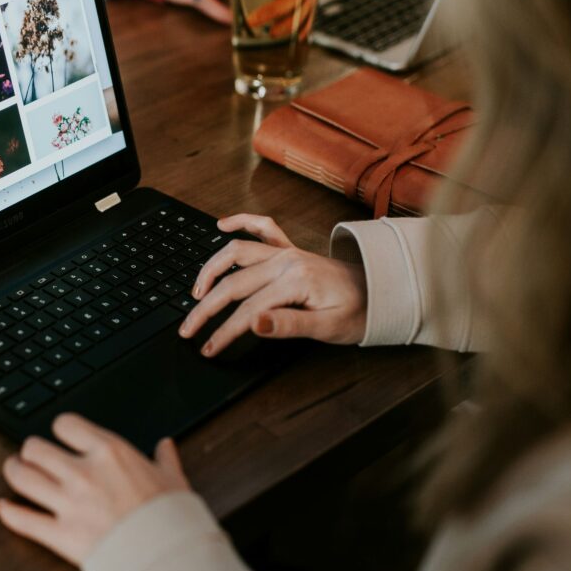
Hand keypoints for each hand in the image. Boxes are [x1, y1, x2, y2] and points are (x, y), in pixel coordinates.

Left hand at [0, 413, 189, 564]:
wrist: (168, 558)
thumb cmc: (173, 518)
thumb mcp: (174, 481)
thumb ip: (165, 460)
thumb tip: (165, 446)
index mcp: (109, 453)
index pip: (66, 424)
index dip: (60, 428)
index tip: (62, 435)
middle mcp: (82, 473)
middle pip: (35, 448)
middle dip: (30, 450)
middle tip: (31, 455)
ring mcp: (68, 504)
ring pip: (22, 478)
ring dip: (13, 471)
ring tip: (13, 470)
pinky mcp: (60, 535)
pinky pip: (23, 520)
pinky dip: (8, 513)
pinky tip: (2, 507)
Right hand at [178, 214, 367, 355]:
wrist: (383, 292)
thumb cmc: (359, 312)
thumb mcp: (328, 328)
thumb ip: (288, 325)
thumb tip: (253, 323)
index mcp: (296, 281)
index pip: (248, 311)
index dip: (224, 332)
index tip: (208, 348)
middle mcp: (287, 260)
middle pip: (234, 283)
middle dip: (206, 308)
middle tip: (187, 329)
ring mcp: (286, 252)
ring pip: (236, 253)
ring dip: (210, 269)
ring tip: (195, 292)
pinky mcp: (289, 249)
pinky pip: (261, 228)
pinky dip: (240, 222)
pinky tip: (221, 225)